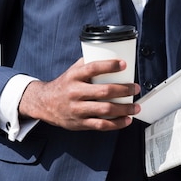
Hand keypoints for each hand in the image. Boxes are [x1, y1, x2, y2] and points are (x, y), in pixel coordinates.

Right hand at [18, 58, 140, 130]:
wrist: (45, 103)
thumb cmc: (64, 84)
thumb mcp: (72, 70)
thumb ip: (88, 63)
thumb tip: (110, 55)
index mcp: (74, 76)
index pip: (93, 68)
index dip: (109, 65)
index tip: (124, 64)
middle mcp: (75, 92)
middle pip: (103, 91)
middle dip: (124, 90)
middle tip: (135, 88)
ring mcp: (77, 109)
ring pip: (105, 110)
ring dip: (124, 109)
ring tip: (135, 106)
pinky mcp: (80, 123)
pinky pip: (101, 125)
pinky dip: (117, 124)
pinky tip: (127, 120)